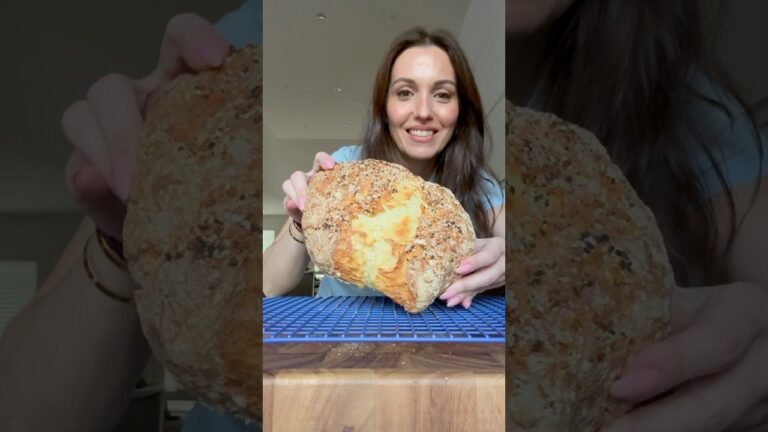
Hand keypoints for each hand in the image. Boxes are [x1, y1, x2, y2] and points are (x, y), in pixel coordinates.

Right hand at [61, 13, 228, 238]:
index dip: (192, 39)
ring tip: (131, 192)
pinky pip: (74, 169)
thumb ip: (242, 142)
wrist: (185, 219)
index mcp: (180, 84)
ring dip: (106, 156)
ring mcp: (104, 133)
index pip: (179, 41)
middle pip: (111, 88)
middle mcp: (138, 100)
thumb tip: (244, 141)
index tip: (215, 60)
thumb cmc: (219, 175)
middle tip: (143, 171)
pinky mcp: (85, 170)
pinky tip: (97, 188)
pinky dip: (86, 181)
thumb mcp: (237, 155)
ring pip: (81, 119)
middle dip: (124, 128)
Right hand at [281, 152, 334, 222]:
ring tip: (303, 207)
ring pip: (288, 185)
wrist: (321, 217)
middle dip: (301, 187)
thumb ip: (340, 193)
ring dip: (295, 196)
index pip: (319, 159)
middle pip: (297, 175)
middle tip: (307, 201)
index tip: (331, 166)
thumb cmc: (333, 202)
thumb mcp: (339, 196)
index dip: (323, 159)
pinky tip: (293, 207)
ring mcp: (295, 189)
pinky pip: (286, 201)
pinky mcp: (289, 201)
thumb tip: (342, 193)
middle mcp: (306, 178)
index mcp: (319, 173)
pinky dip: (290, 205)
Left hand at [438, 236, 504, 307]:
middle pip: (487, 276)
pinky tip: (461, 303)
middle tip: (447, 293)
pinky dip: (470, 297)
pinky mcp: (497, 284)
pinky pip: (482, 291)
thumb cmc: (483, 244)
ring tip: (449, 300)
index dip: (474, 263)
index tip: (458, 270)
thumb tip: (445, 257)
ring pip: (484, 286)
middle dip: (466, 285)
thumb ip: (466, 248)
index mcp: (498, 246)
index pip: (488, 256)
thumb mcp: (478, 241)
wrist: (503, 250)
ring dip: (465, 294)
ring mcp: (503, 276)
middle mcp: (504, 262)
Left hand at [602, 282, 767, 431]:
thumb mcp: (683, 300)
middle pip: (715, 403)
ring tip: (609, 431)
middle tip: (606, 431)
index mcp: (745, 312)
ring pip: (713, 427)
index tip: (620, 386)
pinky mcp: (754, 426)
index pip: (715, 342)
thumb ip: (647, 313)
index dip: (669, 365)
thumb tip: (582, 326)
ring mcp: (764, 402)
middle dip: (655, 423)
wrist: (745, 332)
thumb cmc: (696, 311)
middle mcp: (764, 360)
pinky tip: (632, 431)